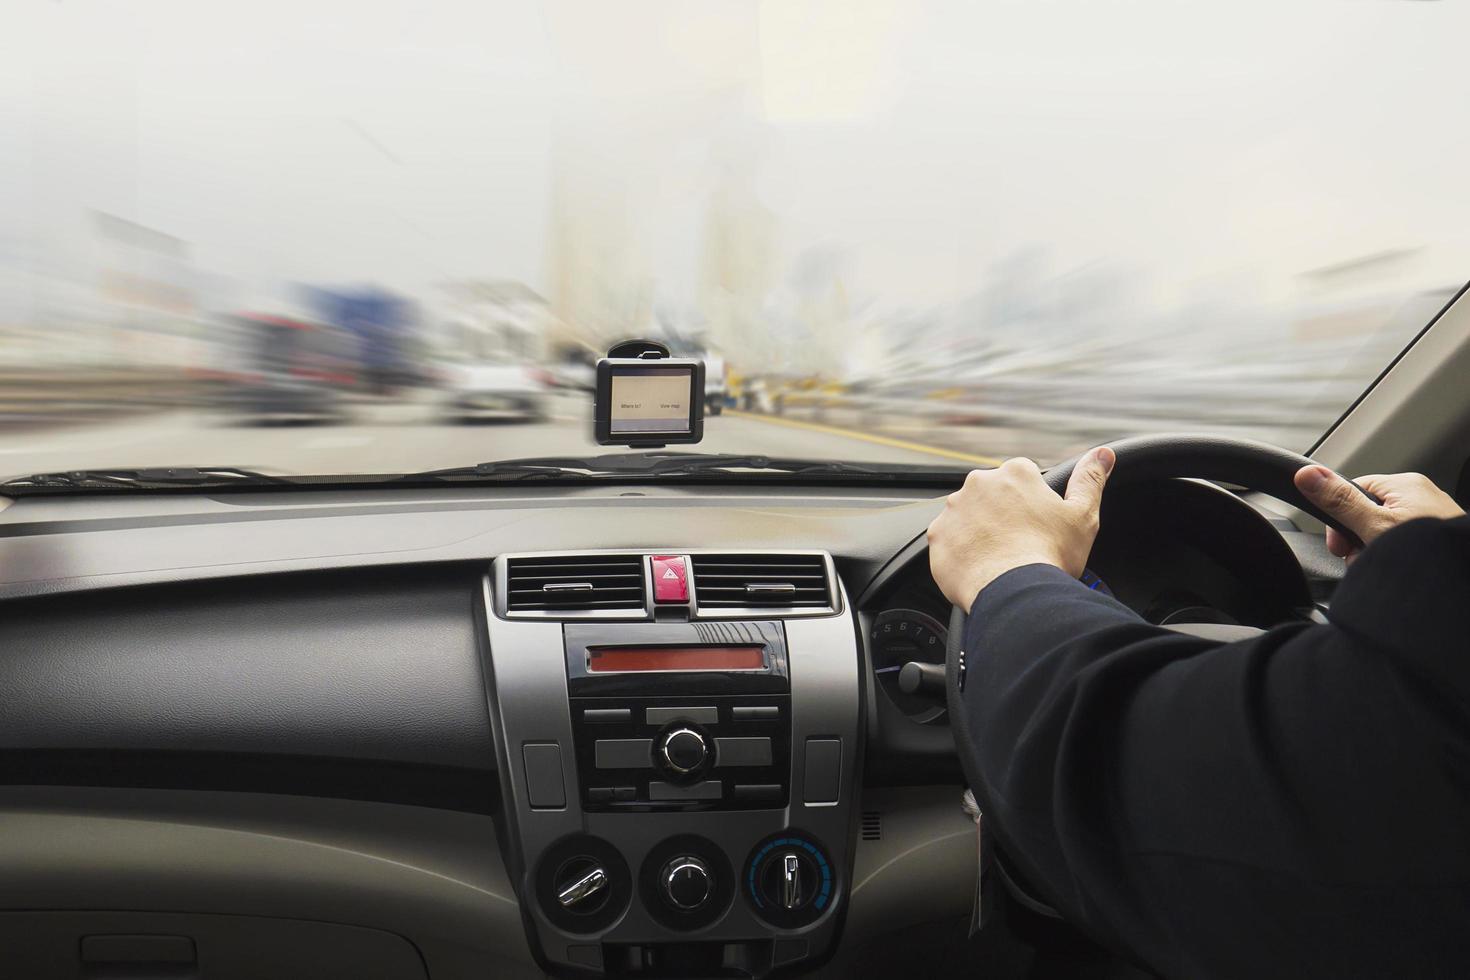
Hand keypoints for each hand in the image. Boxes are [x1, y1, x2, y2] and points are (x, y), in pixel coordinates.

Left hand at [928, 447, 1115, 610]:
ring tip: (1000, 558)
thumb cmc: (1050, 554)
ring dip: (981, 531)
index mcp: (1015, 473)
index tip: (1038, 525)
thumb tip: (1103, 454)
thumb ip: (1090, 480)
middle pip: (993, 495)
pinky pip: (949, 540)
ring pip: (969, 516)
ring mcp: (954, 509)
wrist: (1014, 591)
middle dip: (1004, 515)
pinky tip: (980, 567)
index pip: (1023, 478)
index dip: (1033, 503)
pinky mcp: (938, 535)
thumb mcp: (1082, 515)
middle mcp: (979, 483)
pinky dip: (962, 551)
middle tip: (1020, 543)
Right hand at [1293, 466, 1463, 560]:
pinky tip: (1399, 571)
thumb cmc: (1427, 553)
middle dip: (1358, 541)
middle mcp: (1421, 497)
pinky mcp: (1438, 540)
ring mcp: (1432, 519)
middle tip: (1363, 560)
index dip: (1339, 520)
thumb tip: (1307, 473)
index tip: (1340, 545)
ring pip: (1385, 532)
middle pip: (1368, 514)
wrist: (1460, 586)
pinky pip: (1405, 545)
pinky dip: (1397, 558)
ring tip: (1385, 569)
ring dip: (1376, 552)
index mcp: (1405, 485)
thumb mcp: (1373, 526)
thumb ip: (1339, 501)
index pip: (1354, 491)